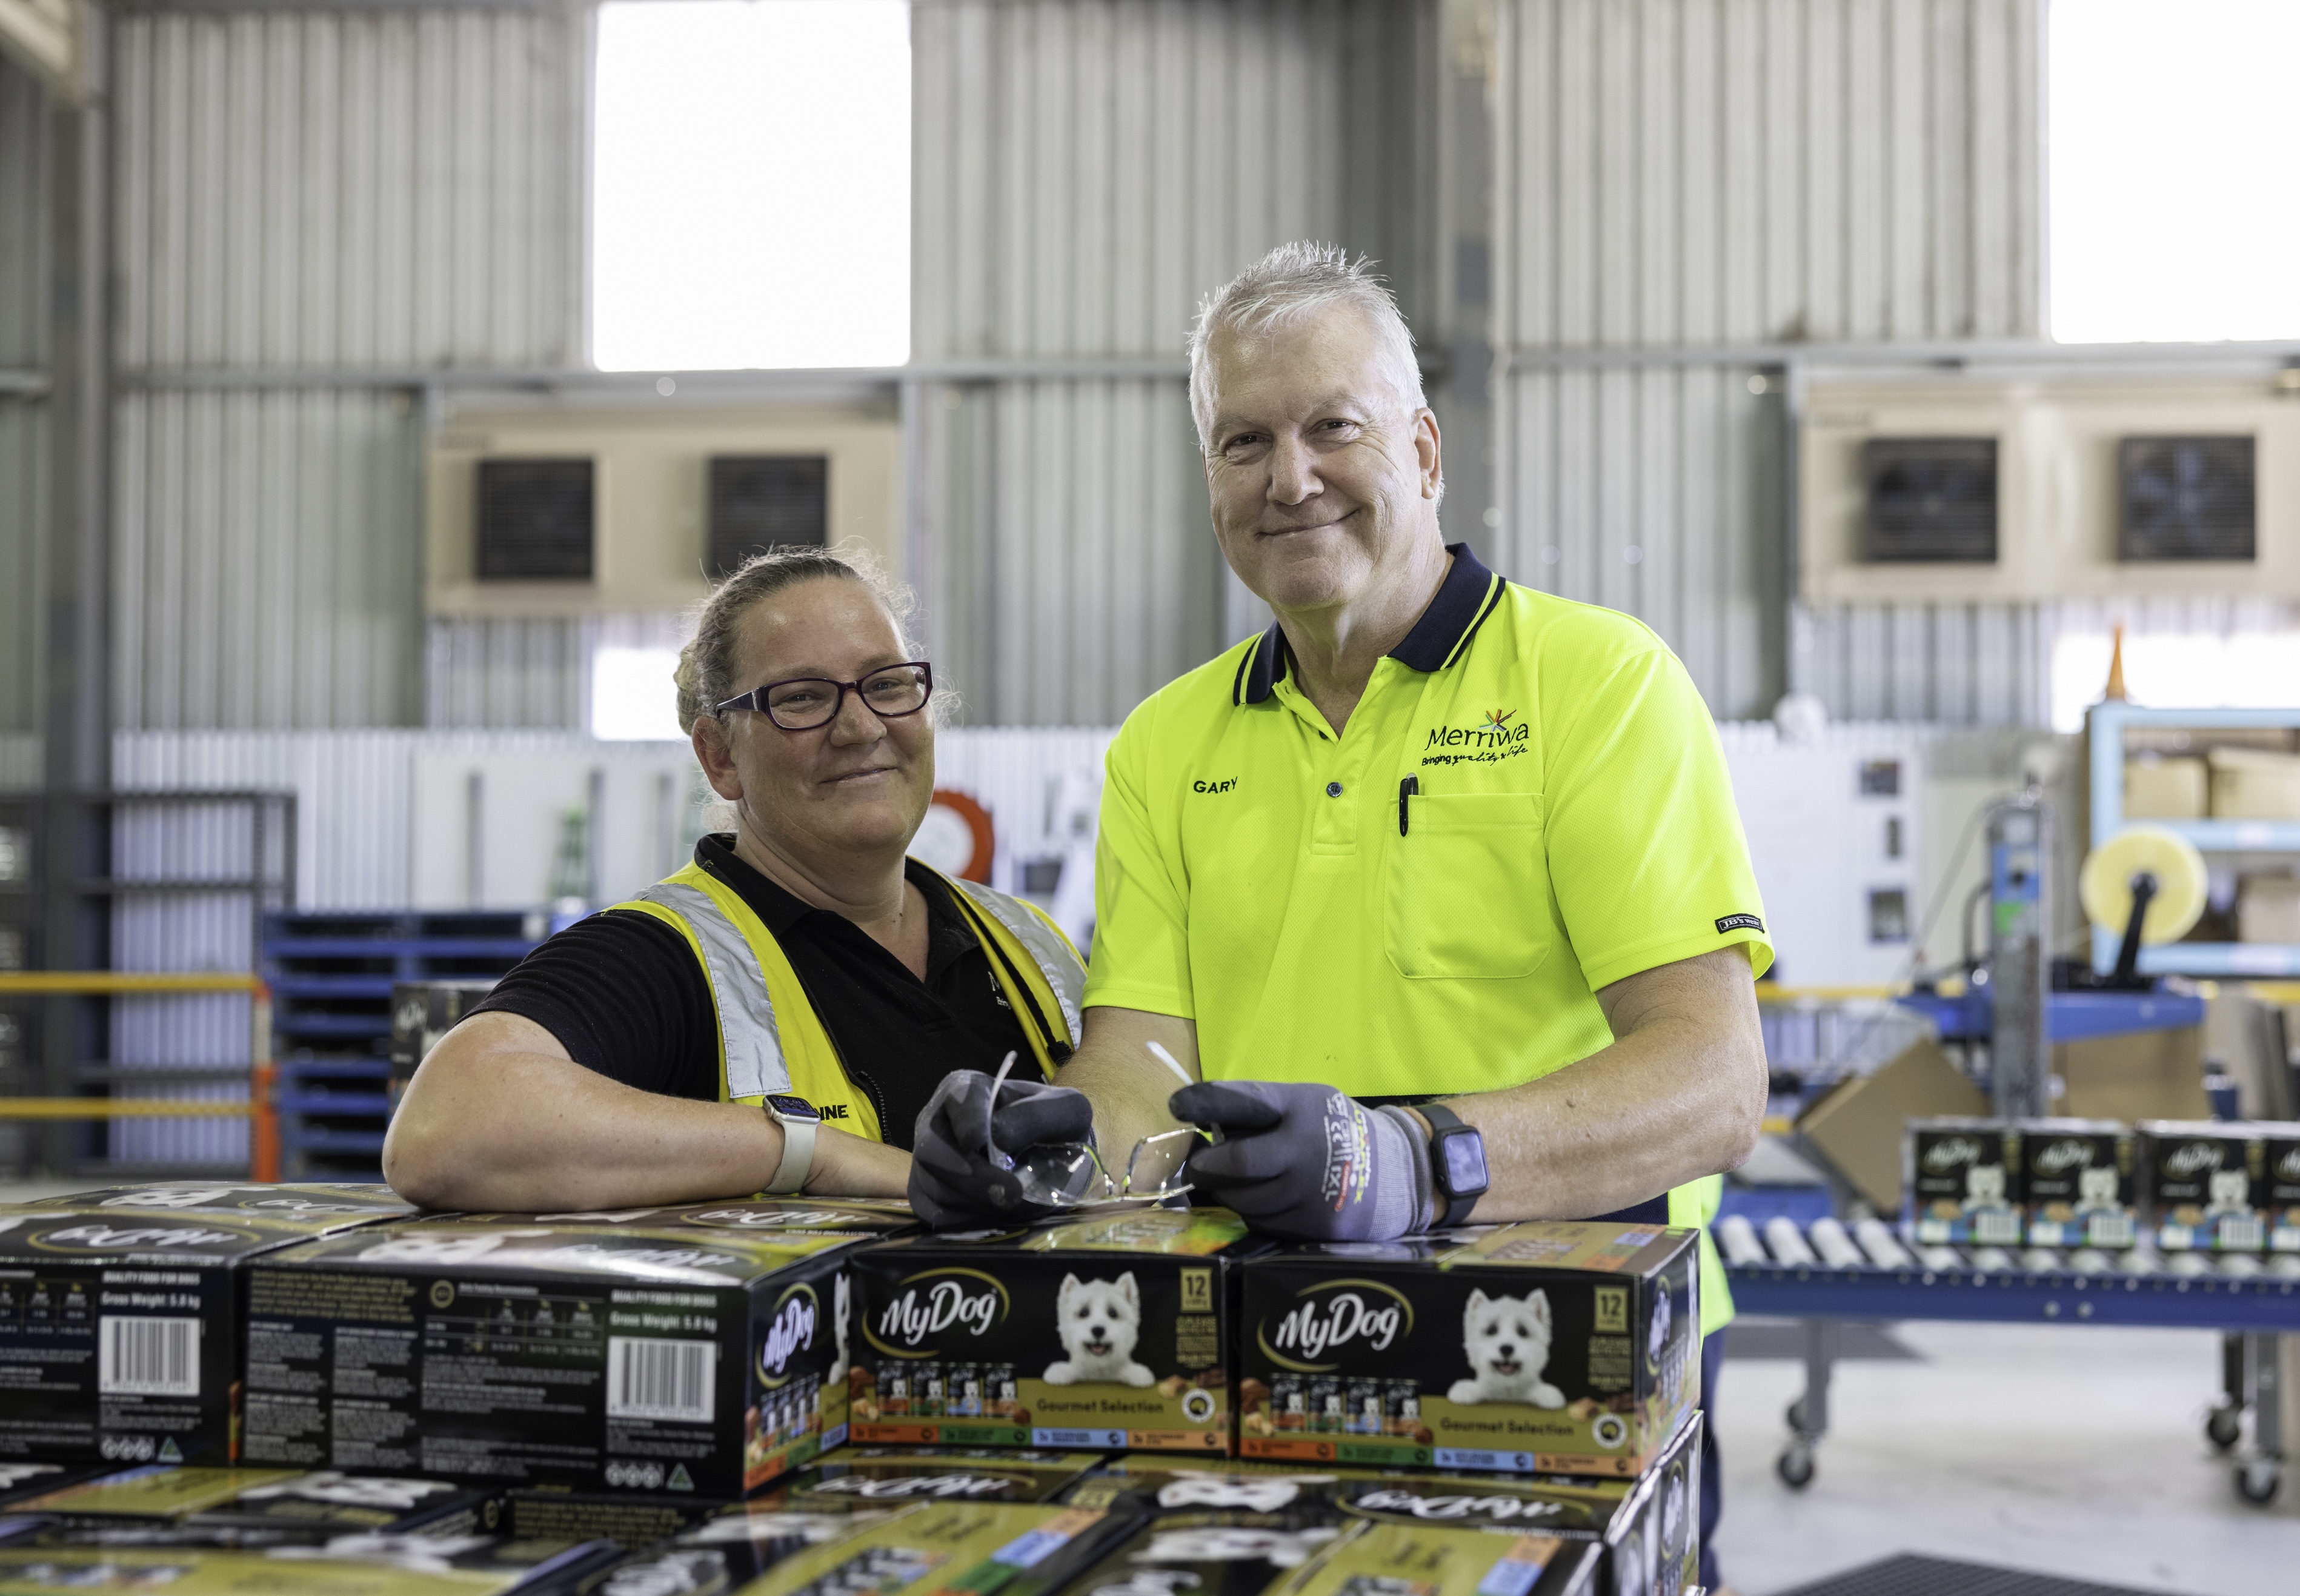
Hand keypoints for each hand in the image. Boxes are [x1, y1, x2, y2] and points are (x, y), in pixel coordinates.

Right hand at [908, 1068, 1095, 1229]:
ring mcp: (930, 1165)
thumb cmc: (1055, 1130)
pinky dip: (971, 1223)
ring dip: (980, 1203)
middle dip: (972, 1177)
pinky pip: (940, 1218)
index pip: (957, 1100)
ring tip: (1018, 1203)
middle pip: (932, 1151)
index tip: (979, 1141)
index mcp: (968, 1091)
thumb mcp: (1066, 1110)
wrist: (1052, 1165)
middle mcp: (938, 1124)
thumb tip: (999, 1134)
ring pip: (937, 1190)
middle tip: (1012, 1194)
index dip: (966, 1121)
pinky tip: (1000, 1217)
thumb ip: (1038, 1114)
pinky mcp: (931, 1199)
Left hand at [1169, 1080, 1433, 1241]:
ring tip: (1237, 1182)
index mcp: (1301, 1107)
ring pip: (1242, 1199)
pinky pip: (1263, 1223)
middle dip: (1207, 1165)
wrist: (1395, 1174)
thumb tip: (1205, 1124)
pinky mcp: (1315, 1227)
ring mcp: (1310, 1192)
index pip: (1245, 1100)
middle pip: (1233, 1163)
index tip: (1178, 1104)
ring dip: (1229, 1192)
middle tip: (1201, 1164)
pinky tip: (1268, 1200)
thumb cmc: (1335, 1131)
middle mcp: (1305, 1149)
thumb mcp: (1305, 1103)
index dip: (1206, 1101)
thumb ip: (1261, 1111)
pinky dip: (1255, 1213)